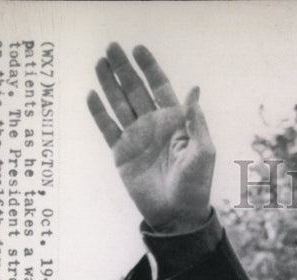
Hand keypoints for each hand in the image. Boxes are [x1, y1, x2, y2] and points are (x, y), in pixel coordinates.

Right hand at [87, 44, 213, 233]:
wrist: (177, 215)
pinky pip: (107, 128)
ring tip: (99, 63)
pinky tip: (92, 94)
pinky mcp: (121, 153)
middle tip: (112, 47)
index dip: (150, 68)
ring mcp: (136, 138)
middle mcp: (154, 126)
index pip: (160, 88)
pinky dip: (99, 112)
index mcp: (175, 122)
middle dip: (124, 69)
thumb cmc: (196, 185)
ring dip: (109, 84)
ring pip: (119, 104)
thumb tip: (194, 89)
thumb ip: (195, 121)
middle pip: (136, 90)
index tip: (138, 49)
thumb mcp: (203, 152)